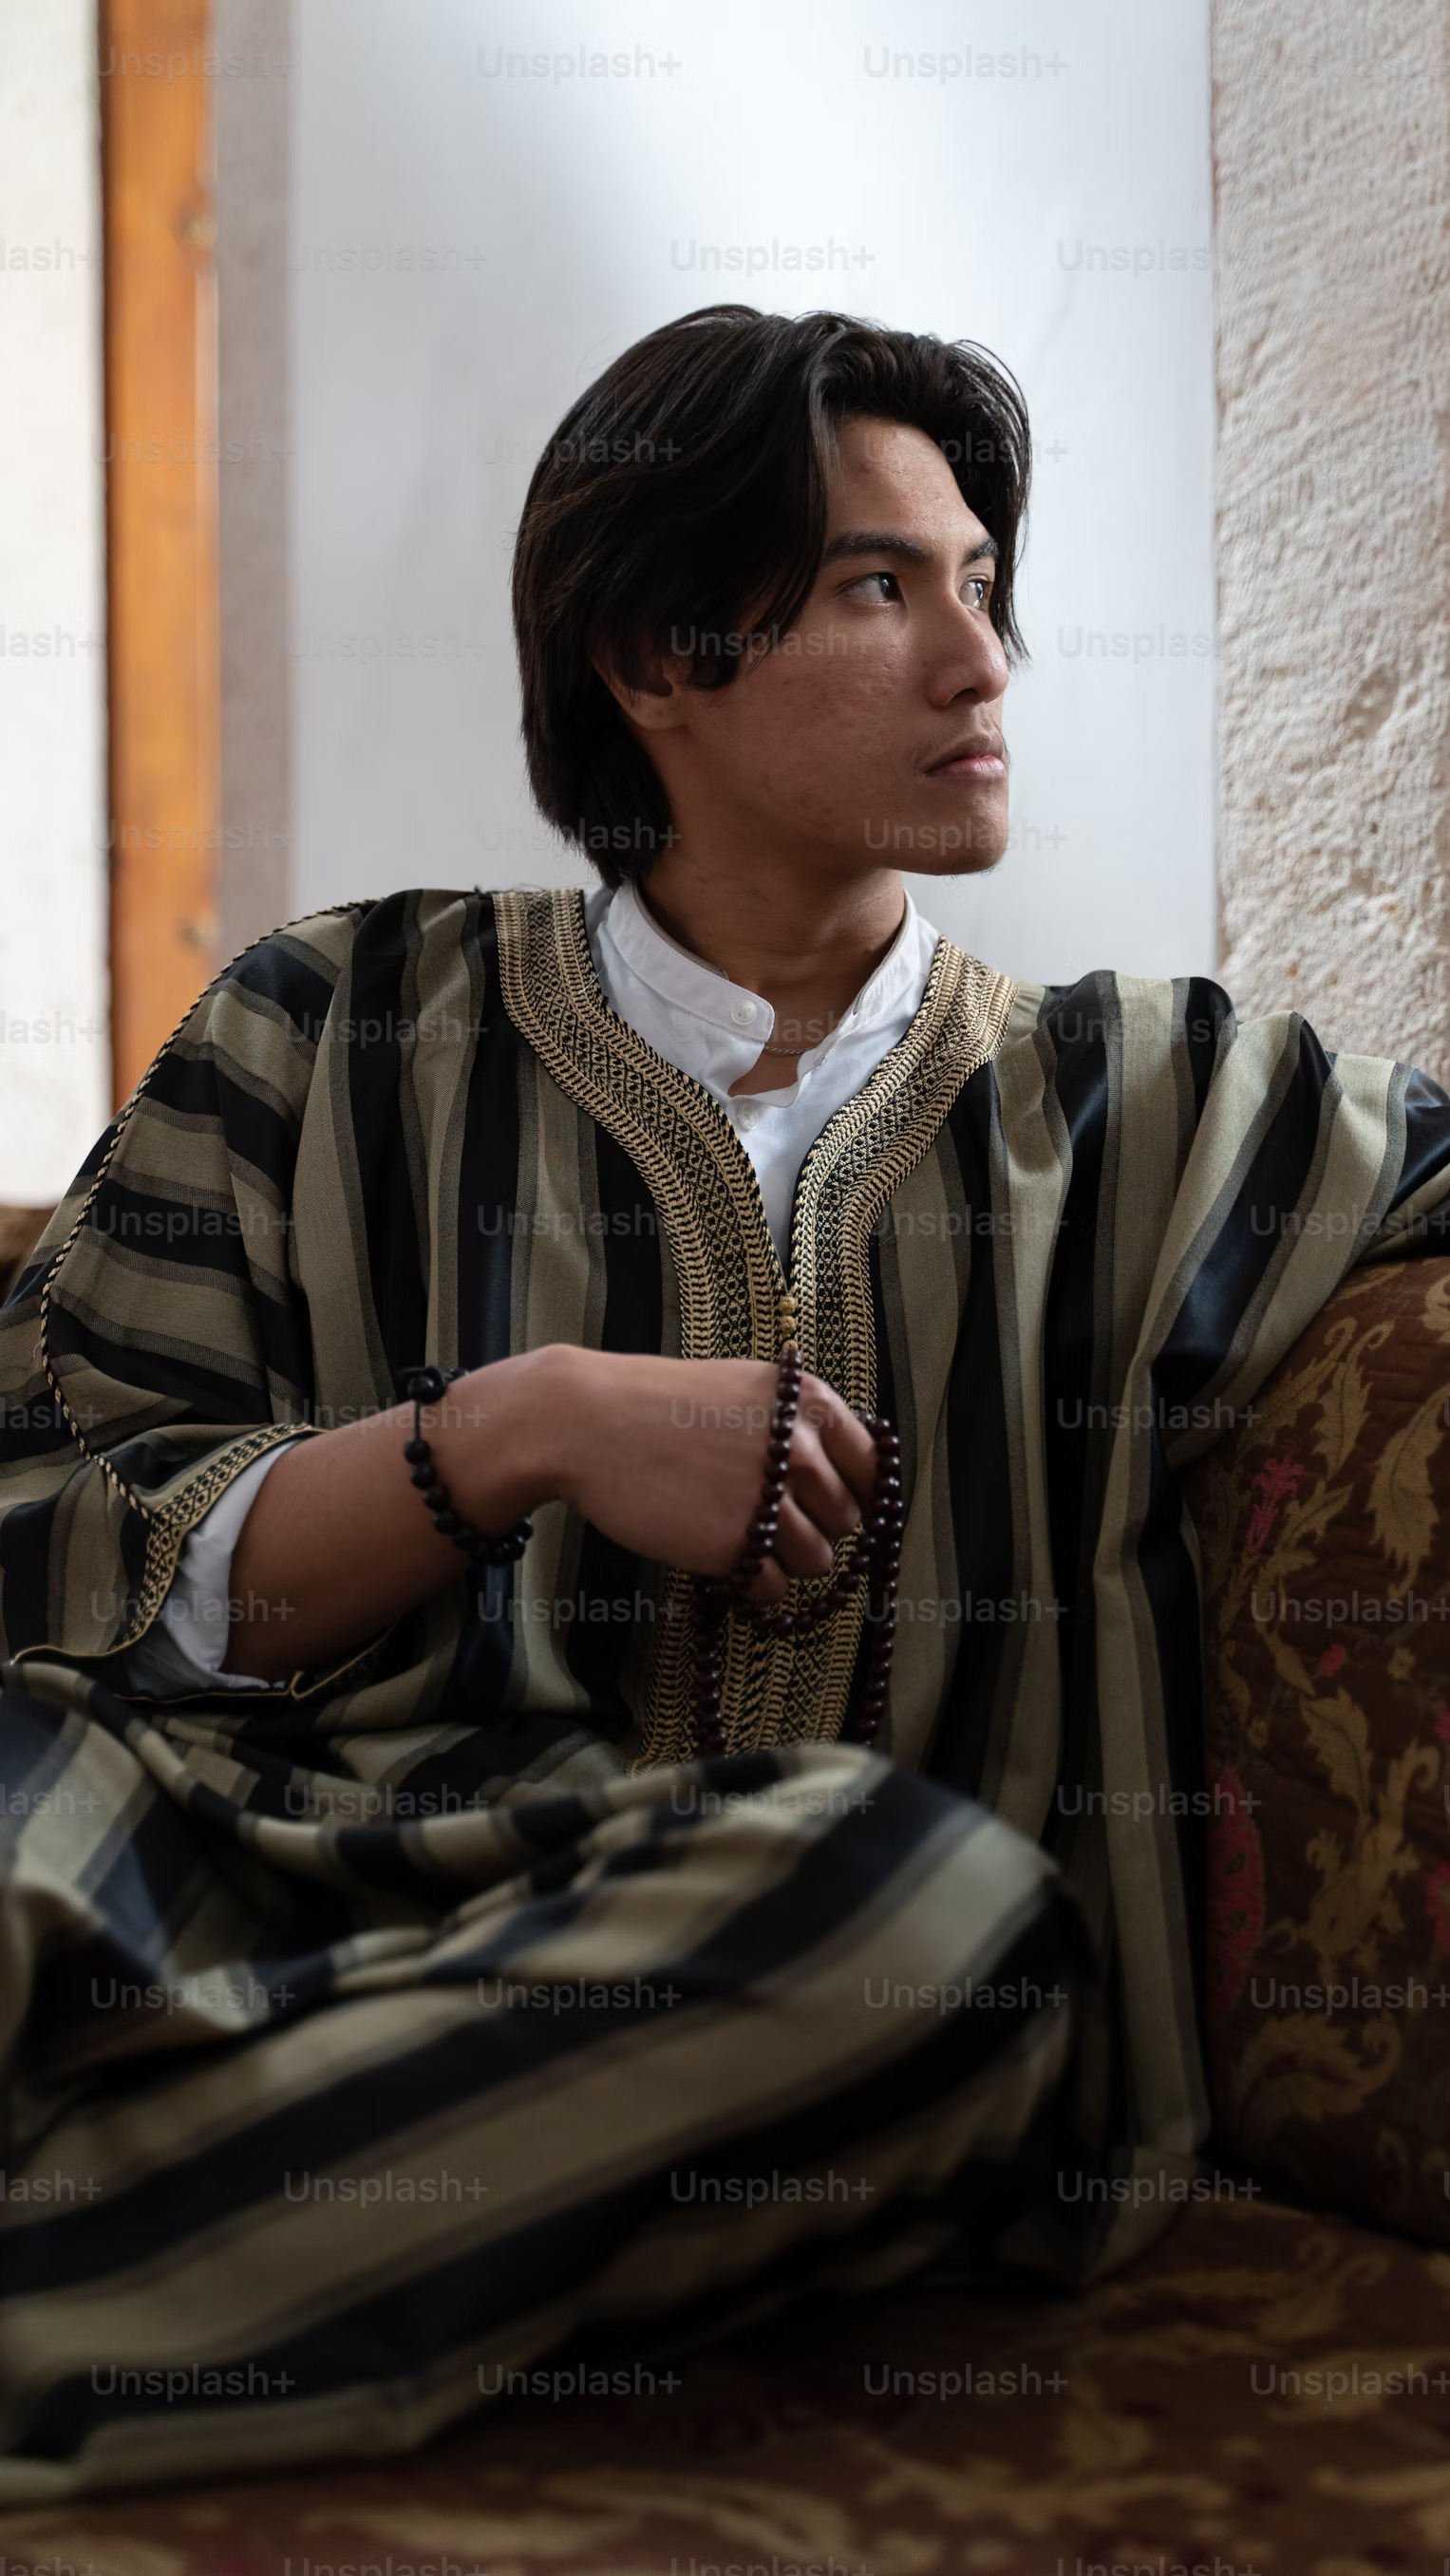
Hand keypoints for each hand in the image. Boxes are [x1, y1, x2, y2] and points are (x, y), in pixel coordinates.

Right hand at [447, 1346, 878, 1602]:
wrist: (583, 1423)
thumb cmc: (658, 1406)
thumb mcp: (742, 1390)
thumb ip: (797, 1425)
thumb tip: (848, 1476)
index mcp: (808, 1403)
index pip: (874, 1468)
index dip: (852, 1490)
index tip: (827, 1500)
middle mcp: (799, 1449)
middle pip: (846, 1520)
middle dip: (813, 1526)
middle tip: (767, 1518)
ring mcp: (767, 1500)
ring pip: (817, 1561)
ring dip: (785, 1559)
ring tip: (742, 1537)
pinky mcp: (732, 1547)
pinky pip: (774, 1589)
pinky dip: (753, 1584)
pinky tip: (720, 1555)